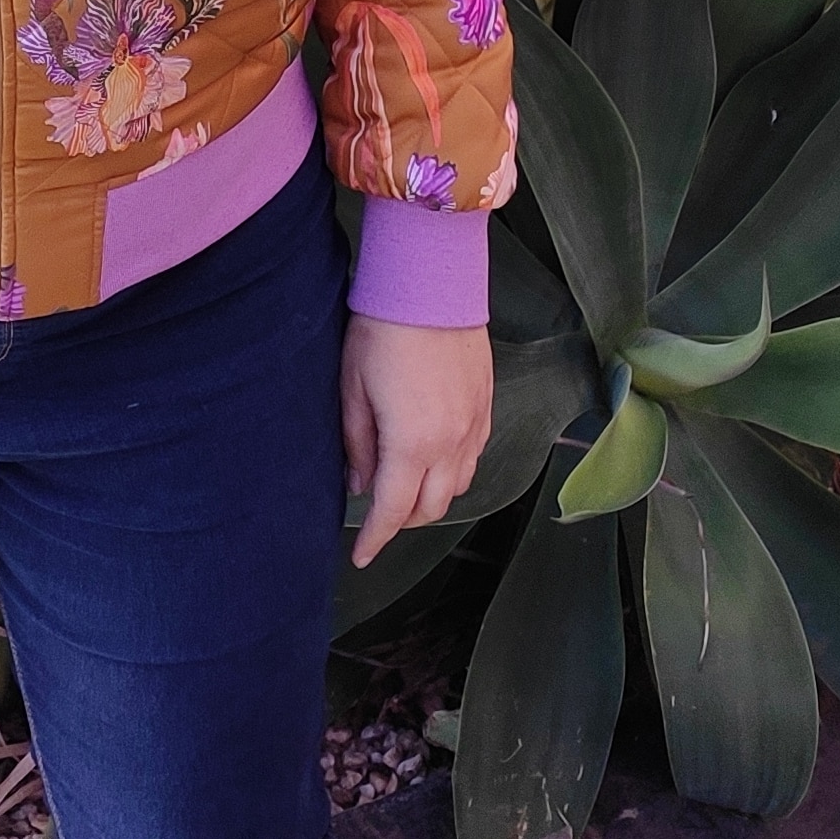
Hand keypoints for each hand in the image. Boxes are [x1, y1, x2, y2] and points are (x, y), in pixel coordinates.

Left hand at [339, 314, 492, 567]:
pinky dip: (453, 471)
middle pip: (432, 508)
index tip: (360, 556)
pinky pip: (474, 457)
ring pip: (458, 486)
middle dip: (403, 522)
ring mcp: (475, 425)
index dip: (375, 539)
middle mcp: (452, 443)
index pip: (394, 511)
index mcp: (413, 444)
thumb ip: (356, 445)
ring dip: (430, 498)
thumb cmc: (383, 330)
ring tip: (403, 488)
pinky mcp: (486, 405)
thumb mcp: (352, 389)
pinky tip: (433, 459)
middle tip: (377, 517)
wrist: (432, 283)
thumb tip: (358, 485)